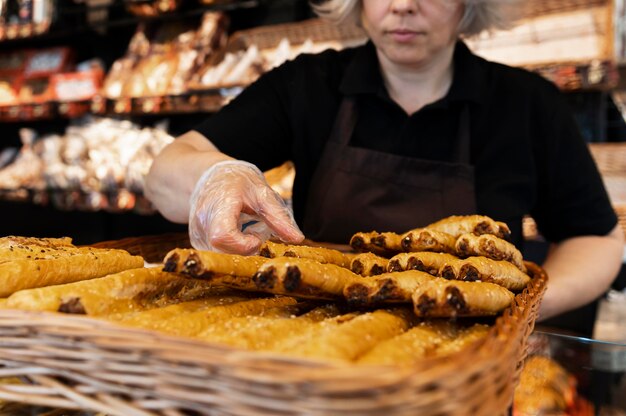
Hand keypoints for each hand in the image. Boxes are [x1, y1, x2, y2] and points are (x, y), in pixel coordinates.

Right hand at [189, 160, 303, 253]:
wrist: (209, 176)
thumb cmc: (237, 182)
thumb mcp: (262, 193)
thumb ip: (278, 217)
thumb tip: (298, 239)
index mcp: (218, 206)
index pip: (222, 236)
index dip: (243, 244)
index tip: (256, 236)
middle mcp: (201, 222)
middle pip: (225, 250)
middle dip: (246, 247)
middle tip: (254, 231)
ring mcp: (196, 233)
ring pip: (222, 254)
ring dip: (239, 247)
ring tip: (243, 227)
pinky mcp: (197, 241)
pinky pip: (218, 253)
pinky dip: (231, 247)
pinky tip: (234, 232)